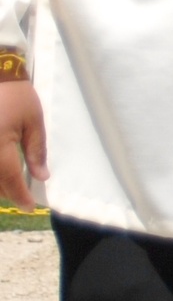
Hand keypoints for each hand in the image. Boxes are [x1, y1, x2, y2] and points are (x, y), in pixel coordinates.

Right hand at [0, 81, 44, 208]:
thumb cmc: (16, 94)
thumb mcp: (34, 122)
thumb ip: (36, 151)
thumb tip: (41, 177)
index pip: (8, 179)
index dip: (20, 195)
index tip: (30, 206)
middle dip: (7, 191)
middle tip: (23, 196)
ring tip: (11, 184)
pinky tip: (1, 170)